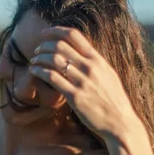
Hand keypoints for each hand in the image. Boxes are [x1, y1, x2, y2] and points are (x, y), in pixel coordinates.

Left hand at [28, 26, 138, 141]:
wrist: (120, 123)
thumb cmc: (114, 100)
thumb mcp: (108, 75)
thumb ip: (94, 63)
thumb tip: (82, 53)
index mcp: (98, 60)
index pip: (74, 35)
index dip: (55, 31)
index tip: (44, 33)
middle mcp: (90, 67)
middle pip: (60, 46)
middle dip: (44, 46)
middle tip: (36, 51)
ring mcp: (82, 82)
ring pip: (53, 60)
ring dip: (39, 58)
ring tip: (33, 61)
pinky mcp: (74, 96)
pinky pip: (52, 77)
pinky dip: (39, 71)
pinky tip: (34, 72)